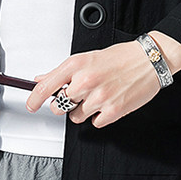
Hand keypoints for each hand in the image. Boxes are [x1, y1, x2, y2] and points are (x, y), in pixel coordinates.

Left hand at [26, 39, 162, 128]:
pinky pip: (95, 123)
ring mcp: (99, 97)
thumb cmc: (121, 57)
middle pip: (59, 106)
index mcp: (77, 65)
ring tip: (97, 96)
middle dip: (65, 103)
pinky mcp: (113, 111)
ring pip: (76, 116)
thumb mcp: (88, 57)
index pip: (46, 86)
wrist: (149, 60)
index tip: (31, 106)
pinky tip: (108, 103)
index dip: (35, 99)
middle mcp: (85, 81)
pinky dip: (99, 116)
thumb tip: (42, 79)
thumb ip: (64, 71)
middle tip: (77, 96)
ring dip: (83, 110)